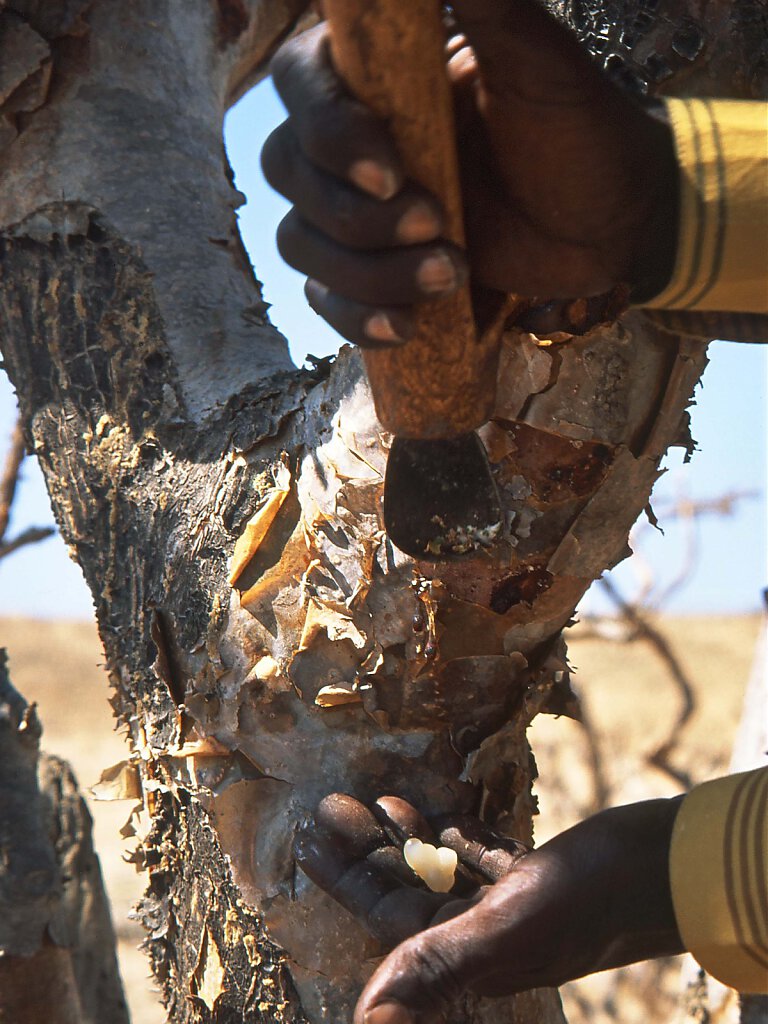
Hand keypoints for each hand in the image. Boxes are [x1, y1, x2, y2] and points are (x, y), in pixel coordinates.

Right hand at [262, 0, 678, 347]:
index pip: (301, 86)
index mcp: (378, 80)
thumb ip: (490, 6)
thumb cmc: (579, 133)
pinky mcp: (373, 272)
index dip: (329, 133)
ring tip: (454, 273)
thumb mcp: (539, 64)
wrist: (610, 221)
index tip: (390, 172)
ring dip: (367, 272)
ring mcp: (358, 212)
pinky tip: (406, 328)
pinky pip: (328, 300)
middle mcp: (354, 142)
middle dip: (357, 215)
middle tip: (440, 224)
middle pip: (289, 173)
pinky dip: (357, 318)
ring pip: (303, 243)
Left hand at [294, 793, 684, 1023]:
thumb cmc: (589, 898)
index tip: (309, 840)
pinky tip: (439, 812)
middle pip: (407, 889)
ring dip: (406, 838)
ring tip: (378, 801)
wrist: (665, 870)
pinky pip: (481, 857)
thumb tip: (369, 1019)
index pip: (387, 917)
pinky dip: (456, 834)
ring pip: (441, 870)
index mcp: (469, 952)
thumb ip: (439, 965)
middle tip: (332, 806)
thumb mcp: (507, 928)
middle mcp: (484, 933)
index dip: (344, 879)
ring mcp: (511, 905)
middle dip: (367, 850)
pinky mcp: (535, 879)